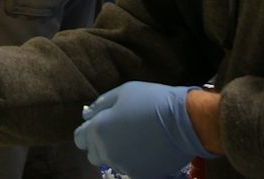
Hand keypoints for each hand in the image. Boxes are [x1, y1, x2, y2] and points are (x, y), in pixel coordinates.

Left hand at [73, 81, 218, 178]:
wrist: (184, 121)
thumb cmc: (151, 100)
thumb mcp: (123, 92)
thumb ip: (101, 104)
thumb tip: (87, 115)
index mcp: (98, 129)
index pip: (80, 138)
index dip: (88, 132)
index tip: (101, 127)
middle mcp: (106, 151)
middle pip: (93, 154)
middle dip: (101, 145)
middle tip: (120, 133)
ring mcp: (122, 166)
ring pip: (111, 163)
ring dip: (118, 154)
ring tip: (137, 139)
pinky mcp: (140, 175)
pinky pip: (130, 170)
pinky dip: (135, 163)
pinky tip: (147, 150)